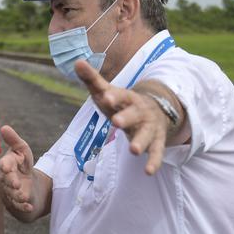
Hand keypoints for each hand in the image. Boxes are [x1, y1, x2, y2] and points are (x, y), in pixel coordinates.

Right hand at [0, 125, 37, 213]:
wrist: (28, 186)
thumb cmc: (23, 166)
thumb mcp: (22, 151)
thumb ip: (14, 141)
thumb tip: (4, 127)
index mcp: (7, 166)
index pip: (5, 164)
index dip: (6, 166)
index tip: (7, 167)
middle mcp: (6, 180)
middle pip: (6, 181)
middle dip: (11, 181)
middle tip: (16, 184)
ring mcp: (11, 193)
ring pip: (12, 195)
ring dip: (17, 196)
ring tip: (24, 196)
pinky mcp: (18, 204)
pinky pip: (19, 207)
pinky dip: (24, 207)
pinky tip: (30, 207)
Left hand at [74, 59, 171, 174]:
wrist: (154, 111)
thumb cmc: (122, 103)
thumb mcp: (108, 92)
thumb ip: (92, 79)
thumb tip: (76, 62)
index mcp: (127, 97)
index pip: (120, 95)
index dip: (113, 96)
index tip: (105, 97)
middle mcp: (140, 111)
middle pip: (133, 114)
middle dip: (126, 118)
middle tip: (116, 122)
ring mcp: (150, 126)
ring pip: (146, 134)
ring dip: (140, 142)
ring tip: (134, 151)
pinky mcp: (156, 141)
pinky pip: (156, 152)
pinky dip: (154, 161)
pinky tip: (149, 171)